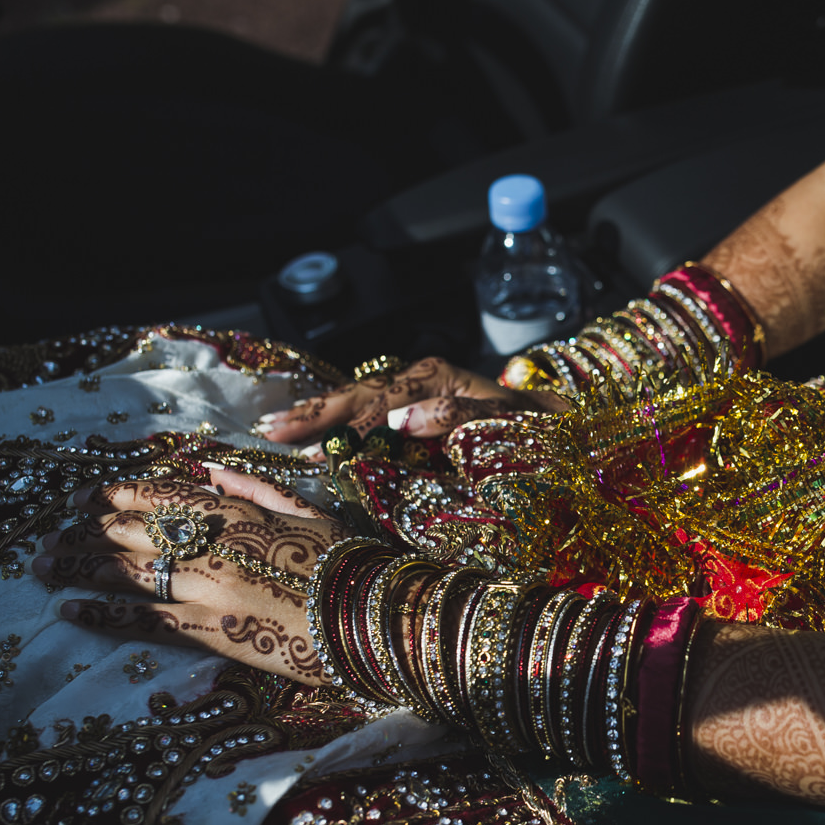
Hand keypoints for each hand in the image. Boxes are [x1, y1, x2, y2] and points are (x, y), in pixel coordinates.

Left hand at [36, 468, 353, 684]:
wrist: (378, 615)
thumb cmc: (351, 563)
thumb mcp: (309, 511)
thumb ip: (257, 489)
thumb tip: (211, 471)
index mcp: (240, 512)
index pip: (162, 495)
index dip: (116, 494)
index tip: (84, 496)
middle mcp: (216, 543)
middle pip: (134, 530)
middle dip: (84, 530)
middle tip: (48, 535)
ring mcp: (211, 587)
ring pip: (129, 569)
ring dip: (80, 564)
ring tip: (43, 565)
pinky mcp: (213, 630)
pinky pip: (146, 619)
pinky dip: (104, 613)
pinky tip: (70, 610)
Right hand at [254, 356, 565, 454]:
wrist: (552, 430)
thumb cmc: (530, 432)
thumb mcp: (503, 424)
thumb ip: (456, 419)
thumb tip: (405, 418)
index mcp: (438, 379)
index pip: (381, 399)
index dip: (345, 421)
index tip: (314, 444)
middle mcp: (420, 380)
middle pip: (358, 394)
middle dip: (315, 413)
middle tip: (272, 430)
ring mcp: (413, 394)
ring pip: (356, 402)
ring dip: (316, 417)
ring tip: (274, 429)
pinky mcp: (412, 411)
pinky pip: (366, 414)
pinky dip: (335, 424)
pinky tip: (305, 433)